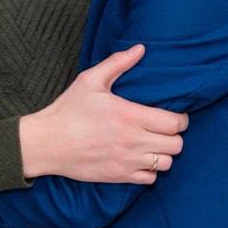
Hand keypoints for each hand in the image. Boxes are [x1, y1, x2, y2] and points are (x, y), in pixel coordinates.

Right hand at [20, 44, 187, 183]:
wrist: (47, 143)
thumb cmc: (68, 110)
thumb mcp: (90, 80)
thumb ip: (118, 63)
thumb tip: (140, 49)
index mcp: (130, 116)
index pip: (174, 123)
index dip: (181, 119)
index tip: (176, 116)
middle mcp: (133, 141)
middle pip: (176, 144)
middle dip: (175, 136)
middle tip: (164, 129)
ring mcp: (127, 161)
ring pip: (166, 163)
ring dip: (164, 153)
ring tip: (154, 144)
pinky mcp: (118, 177)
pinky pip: (150, 179)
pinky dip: (150, 170)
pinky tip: (141, 159)